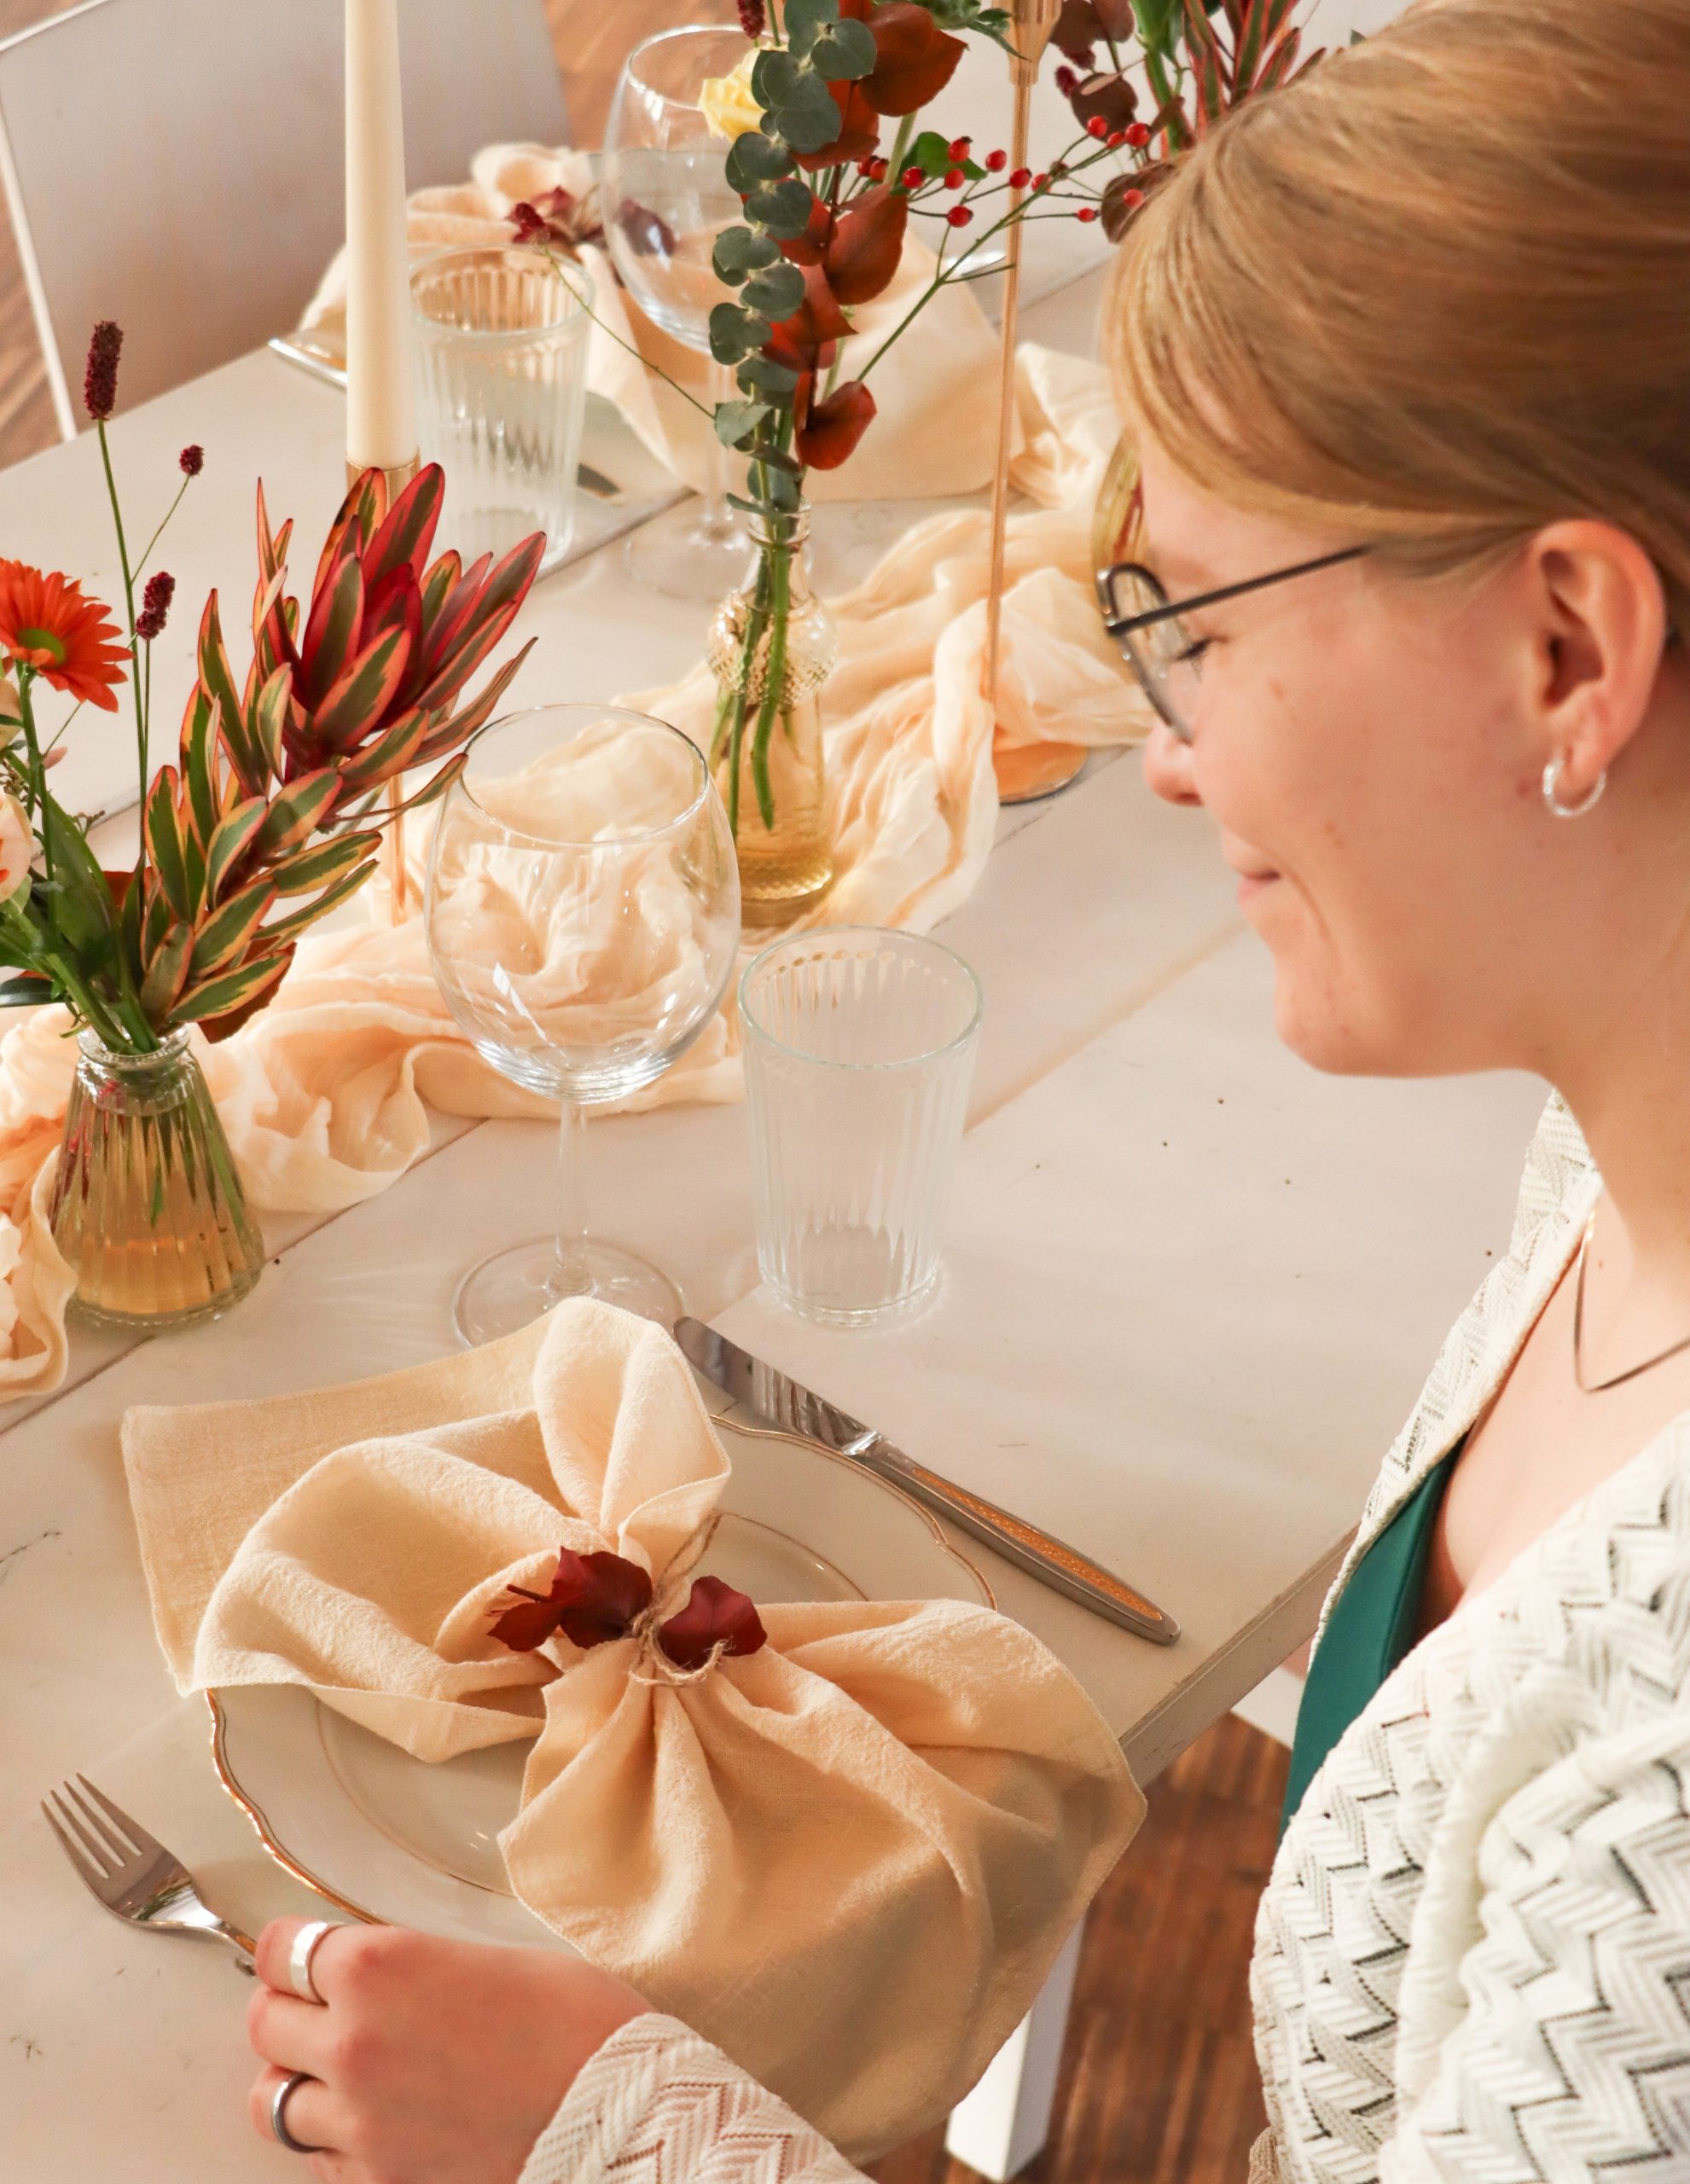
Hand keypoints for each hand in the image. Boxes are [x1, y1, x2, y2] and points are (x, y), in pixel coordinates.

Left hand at [246, 1917, 649, 2183]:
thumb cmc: (576, 2027)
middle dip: (291, 2014)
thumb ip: (412, 1966)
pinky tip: (378, 2126)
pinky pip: (318, 2161)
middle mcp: (353, 2041)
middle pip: (265, 2024)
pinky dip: (334, 2144)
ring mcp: (359, 2123)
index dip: (293, 1953)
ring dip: (302, 2085)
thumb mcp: (488, 1958)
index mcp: (379, 1966)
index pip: (280, 1951)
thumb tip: (377, 1977)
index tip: (302, 1958)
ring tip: (342, 2077)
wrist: (620, 2119)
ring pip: (273, 2103)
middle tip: (324, 2013)